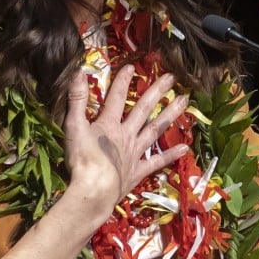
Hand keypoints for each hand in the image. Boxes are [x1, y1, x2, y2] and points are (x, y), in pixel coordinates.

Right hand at [63, 67, 188, 222]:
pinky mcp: (137, 172)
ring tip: (184, 101)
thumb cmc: (82, 160)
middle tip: (172, 78)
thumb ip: (76, 100)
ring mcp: (134, 153)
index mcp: (109, 124)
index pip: (115, 97)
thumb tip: (79, 71)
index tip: (132, 67)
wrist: (94, 191)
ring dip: (170, 114)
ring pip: (155, 130)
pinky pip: (156, 161)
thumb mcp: (73, 127)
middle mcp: (126, 135)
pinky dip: (170, 155)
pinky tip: (184, 148)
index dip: (122, 81)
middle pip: (143, 109)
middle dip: (157, 92)